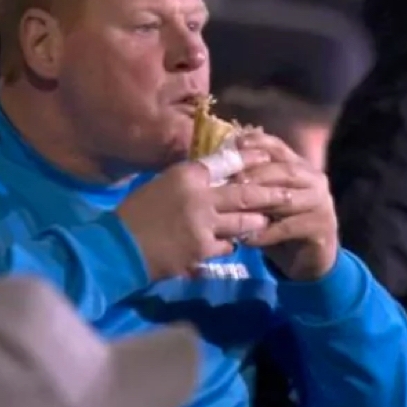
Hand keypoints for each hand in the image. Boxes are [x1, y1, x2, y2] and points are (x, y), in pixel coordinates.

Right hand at [116, 150, 273, 280]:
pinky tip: (232, 243)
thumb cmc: (135, 213)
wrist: (119, 246)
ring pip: (242, 222)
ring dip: (255, 221)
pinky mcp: (203, 249)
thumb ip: (188, 181)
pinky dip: (231, 244)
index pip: (225, 162)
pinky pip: (228, 246)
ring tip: (266, 219)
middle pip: (244, 192)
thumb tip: (212, 178)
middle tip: (287, 193)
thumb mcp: (159, 185)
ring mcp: (203, 224)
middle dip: (269, 193)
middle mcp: (199, 196)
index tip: (266, 156)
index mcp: (186, 175)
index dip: (249, 159)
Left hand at [235, 131, 337, 280]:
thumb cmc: (279, 223)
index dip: (258, 143)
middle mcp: (314, 180)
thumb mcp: (263, 198)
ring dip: (260, 203)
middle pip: (284, 170)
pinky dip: (266, 232)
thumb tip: (218, 167)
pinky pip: (289, 227)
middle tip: (231, 181)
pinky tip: (246, 238)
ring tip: (235, 209)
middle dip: (256, 174)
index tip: (236, 143)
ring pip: (287, 198)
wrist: (308, 258)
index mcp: (299, 166)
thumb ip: (250, 181)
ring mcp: (321, 203)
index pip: (279, 148)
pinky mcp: (321, 227)